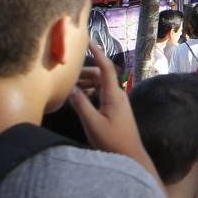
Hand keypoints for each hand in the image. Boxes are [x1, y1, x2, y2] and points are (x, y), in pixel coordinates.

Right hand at [67, 45, 153, 174]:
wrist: (130, 155)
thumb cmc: (112, 141)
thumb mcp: (92, 124)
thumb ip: (81, 105)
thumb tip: (71, 89)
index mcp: (113, 95)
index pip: (106, 68)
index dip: (98, 53)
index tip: (89, 42)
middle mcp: (118, 95)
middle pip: (101, 75)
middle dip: (84, 72)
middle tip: (67, 77)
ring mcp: (118, 101)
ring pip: (101, 84)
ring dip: (87, 82)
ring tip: (71, 88)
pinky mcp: (116, 109)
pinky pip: (103, 92)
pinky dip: (91, 91)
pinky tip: (81, 98)